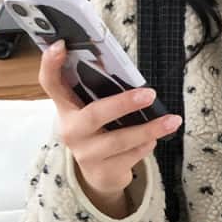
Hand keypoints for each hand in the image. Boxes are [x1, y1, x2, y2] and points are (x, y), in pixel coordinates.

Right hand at [38, 39, 182, 203]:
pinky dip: (146, 146)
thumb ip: (98, 94)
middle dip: (125, 103)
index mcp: (65, 109)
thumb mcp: (90, 112)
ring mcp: (86, 154)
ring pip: (120, 139)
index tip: (60, 45)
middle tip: (150, 94)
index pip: (50, 83)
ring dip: (150, 129)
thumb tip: (126, 73)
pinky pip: (131, 156)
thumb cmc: (98, 134)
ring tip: (171, 121)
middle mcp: (71, 131)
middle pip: (96, 114)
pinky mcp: (104, 172)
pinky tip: (154, 139)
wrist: (98, 176)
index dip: (51, 64)